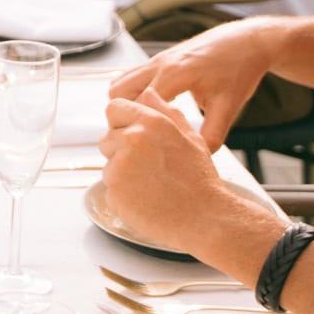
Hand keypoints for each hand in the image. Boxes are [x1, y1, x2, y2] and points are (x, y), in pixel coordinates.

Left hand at [98, 88, 260, 263]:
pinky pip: (109, 188)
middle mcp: (131, 139)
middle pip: (107, 138)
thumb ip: (166, 113)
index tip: (132, 135)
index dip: (121, 121)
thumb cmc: (201, 179)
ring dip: (122, 173)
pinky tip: (146, 200)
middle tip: (149, 168)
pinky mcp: (113, 191)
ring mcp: (119, 166)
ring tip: (151, 185)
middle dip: (121, 150)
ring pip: (108, 164)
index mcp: (151, 122)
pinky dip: (123, 195)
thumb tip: (148, 94)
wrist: (205, 218)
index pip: (114, 107)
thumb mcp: (190, 138)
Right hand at [107, 18, 286, 150]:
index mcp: (174, 74)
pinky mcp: (160, 60)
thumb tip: (200, 158)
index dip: (138, 128)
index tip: (145, 145)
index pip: (137, 106)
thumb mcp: (230, 105)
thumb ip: (213, 133)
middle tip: (145, 135)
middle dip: (126, 115)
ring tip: (148, 123)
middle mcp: (160, 64)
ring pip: (121, 82)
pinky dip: (134, 93)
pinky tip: (156, 108)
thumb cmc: (239, 70)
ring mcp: (158, 59)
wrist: (246, 41)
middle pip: (119, 93)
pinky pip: (133, 76)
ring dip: (128, 103)